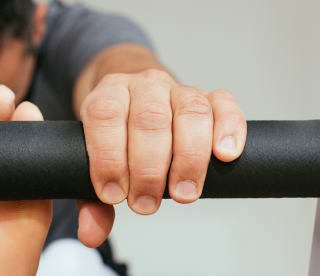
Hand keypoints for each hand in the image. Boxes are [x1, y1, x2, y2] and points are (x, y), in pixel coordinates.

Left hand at [76, 69, 246, 246]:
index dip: (109, 156)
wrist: (134, 100)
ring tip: (183, 192)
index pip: (106, 114)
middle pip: (150, 118)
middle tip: (146, 204)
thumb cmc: (115, 136)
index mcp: (109, 93)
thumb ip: (89, 199)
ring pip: (191, 111)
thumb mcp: (93, 163)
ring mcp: (180, 90)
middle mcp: (145, 85)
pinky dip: (229, 128)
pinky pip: (225, 104)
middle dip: (149, 168)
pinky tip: (225, 155)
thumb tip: (92, 233)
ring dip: (189, 157)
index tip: (113, 194)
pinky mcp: (211, 98)